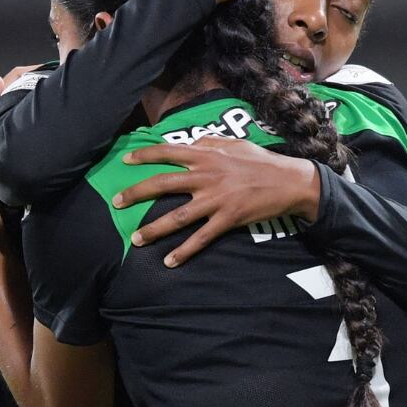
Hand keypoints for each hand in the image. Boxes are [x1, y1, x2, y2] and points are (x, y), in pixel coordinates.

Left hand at [114, 136, 321, 266]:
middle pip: (163, 184)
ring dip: (154, 229)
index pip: (168, 152)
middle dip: (136, 194)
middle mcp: (207, 176)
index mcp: (206, 156)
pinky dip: (184, 251)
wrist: (291, 181)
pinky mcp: (228, 219)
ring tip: (136, 239)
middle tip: (116, 203)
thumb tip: (188, 145)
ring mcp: (216, 199)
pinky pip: (201, 238)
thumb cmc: (261, 161)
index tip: (125, 162)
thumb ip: (208, 144)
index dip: (145, 155)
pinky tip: (169, 261)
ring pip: (177, 216)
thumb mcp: (235, 144)